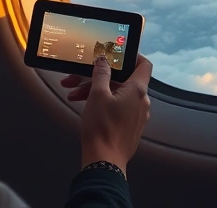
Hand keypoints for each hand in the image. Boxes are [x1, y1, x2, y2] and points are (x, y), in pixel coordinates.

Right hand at [60, 54, 152, 174]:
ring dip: (95, 91)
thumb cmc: (102, 128)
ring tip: (73, 94)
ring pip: (116, 95)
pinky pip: (117, 108)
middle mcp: (141, 102)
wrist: (104, 162)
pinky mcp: (129, 127)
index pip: (144, 64)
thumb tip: (104, 60)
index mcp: (137, 90)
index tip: (116, 53)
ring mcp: (136, 115)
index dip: (132, 56)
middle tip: (77, 78)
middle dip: (98, 77)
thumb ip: (101, 73)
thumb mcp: (97, 95)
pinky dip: (102, 103)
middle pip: (122, 80)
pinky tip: (83, 105)